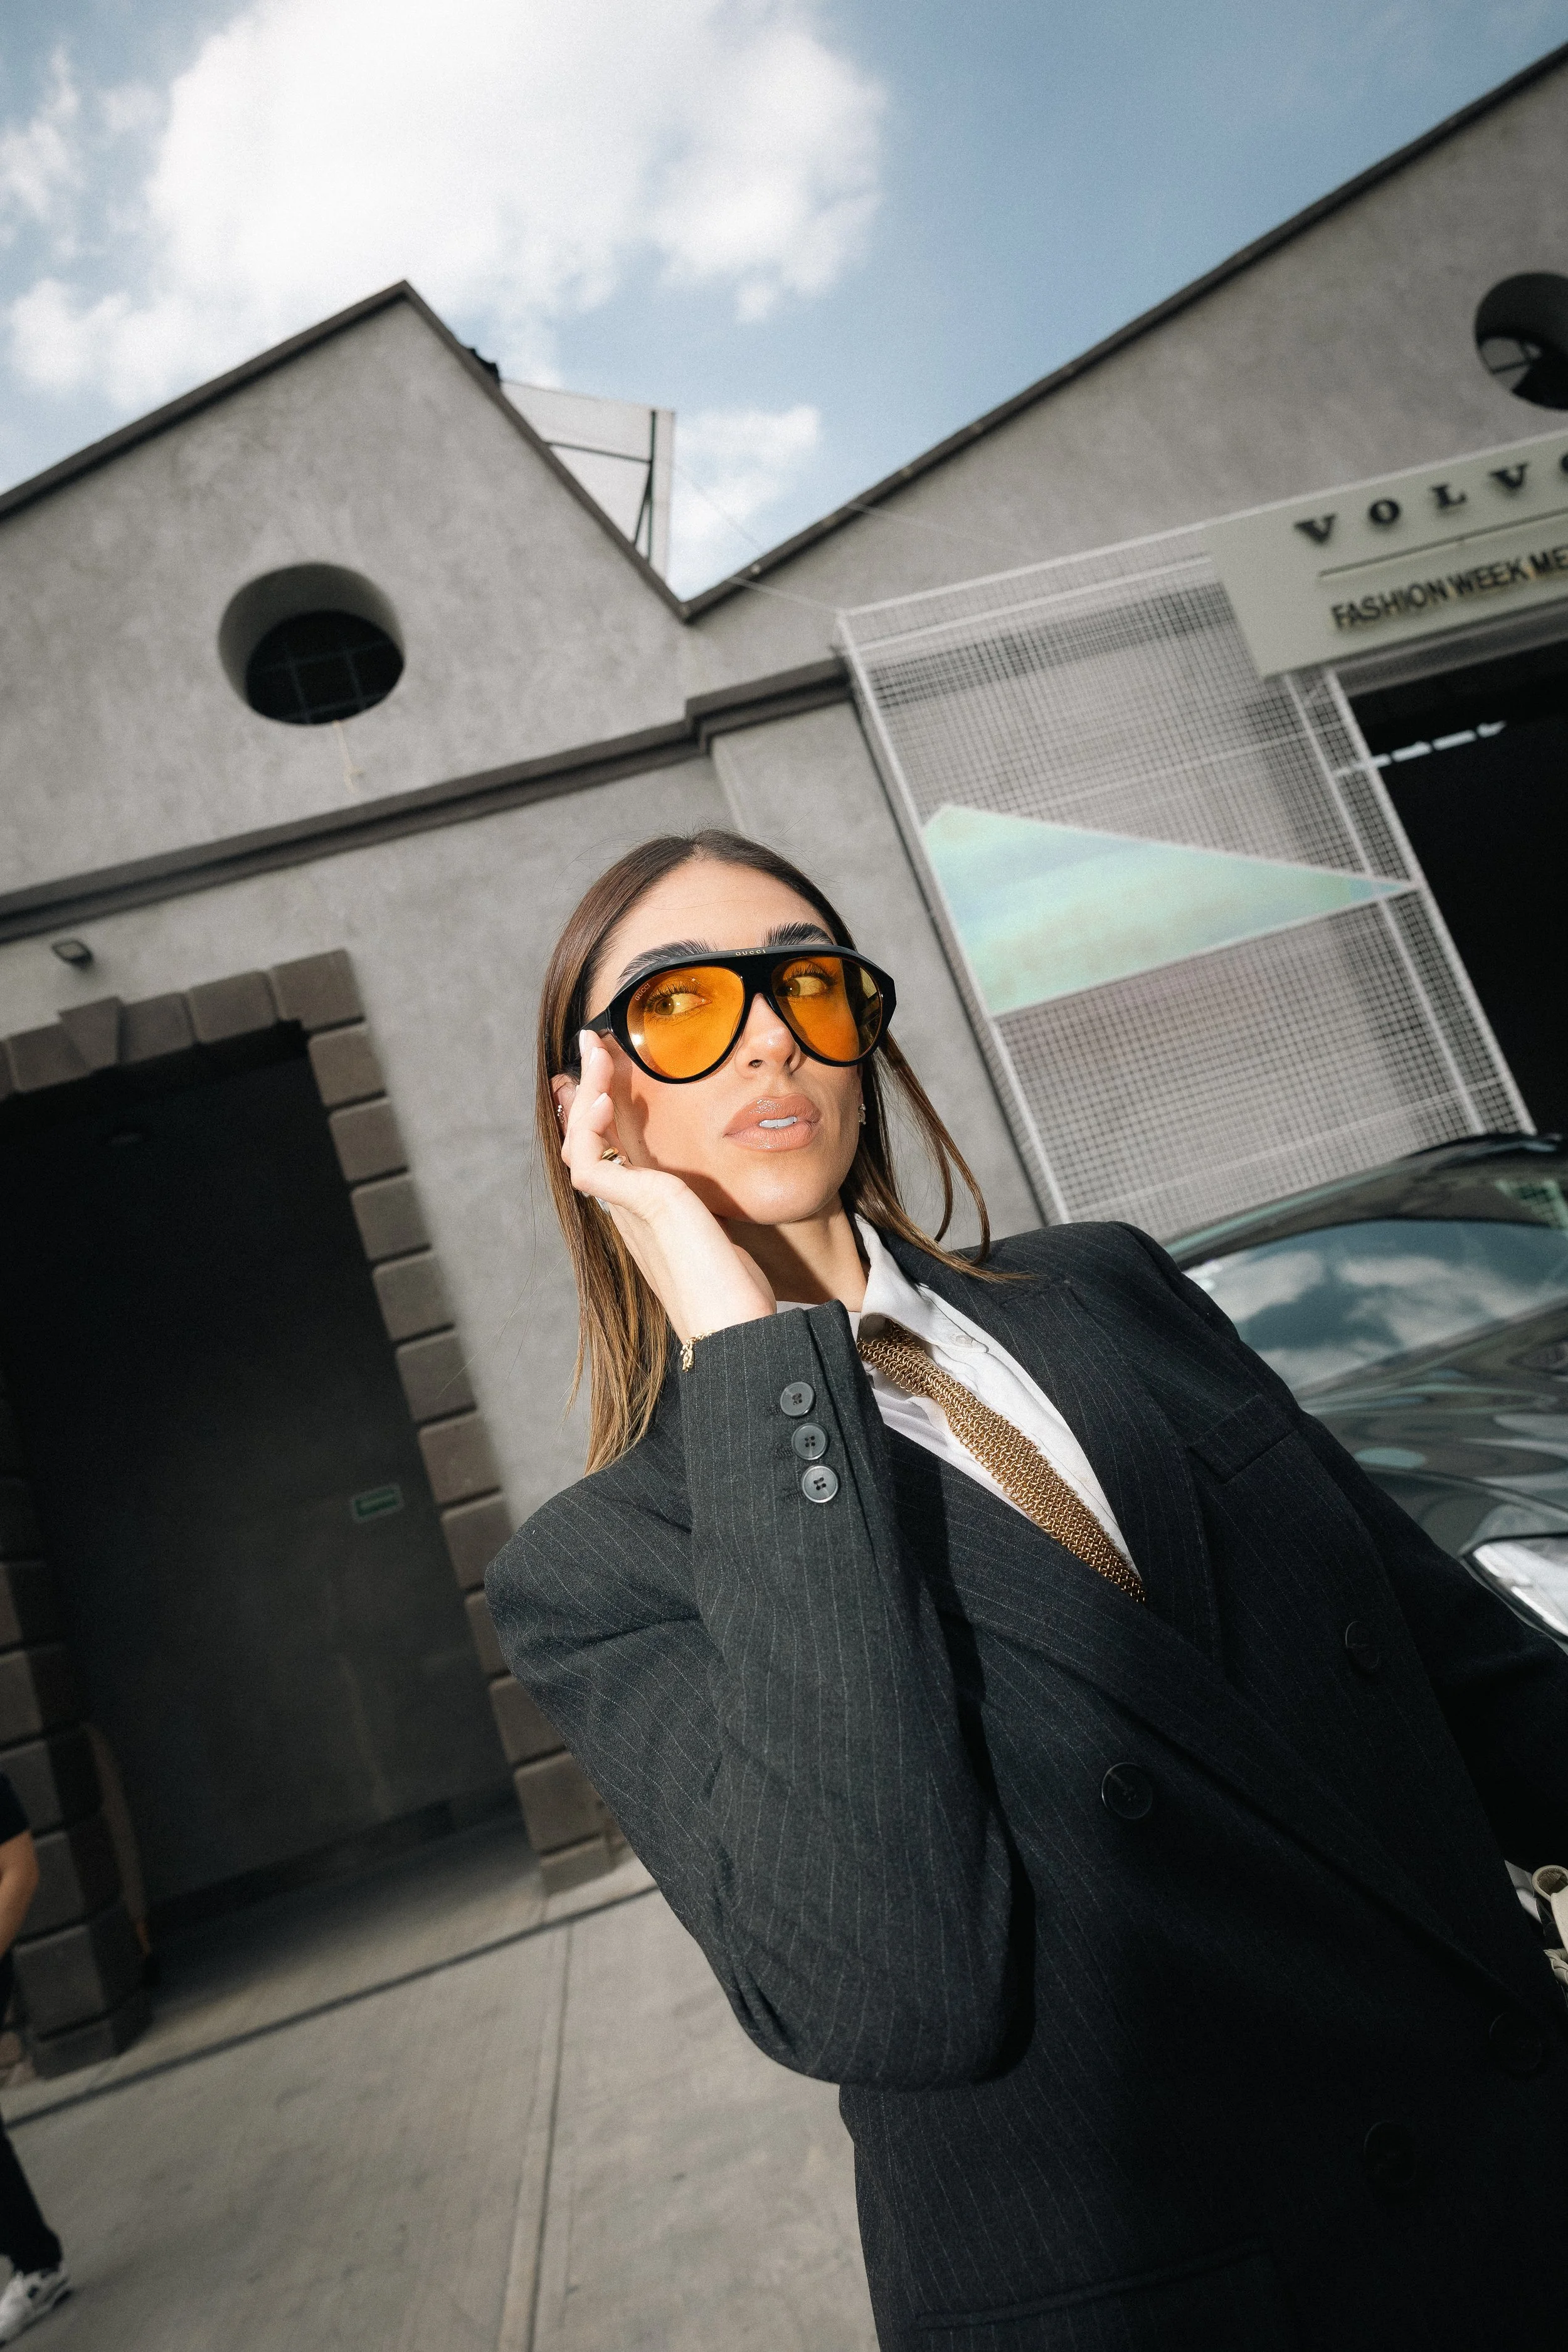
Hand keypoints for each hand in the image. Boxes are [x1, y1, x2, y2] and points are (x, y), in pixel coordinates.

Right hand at [558, 1033, 775, 1343]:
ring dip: (586, 1093)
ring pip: (582, 1143)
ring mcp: (629, 1212)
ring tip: (596, 1052)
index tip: (609, 1069)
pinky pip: (590, 1161)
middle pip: (591, 1139)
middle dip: (589, 1088)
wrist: (738, 1333)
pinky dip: (590, 1127)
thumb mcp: (727, 1236)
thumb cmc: (741, 1296)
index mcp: (647, 1215)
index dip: (605, 1109)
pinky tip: (600, 1099)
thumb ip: (714, 1213)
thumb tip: (734, 1195)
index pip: (614, 1150)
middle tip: (594, 1043)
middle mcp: (630, 1212)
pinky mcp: (638, 1209)